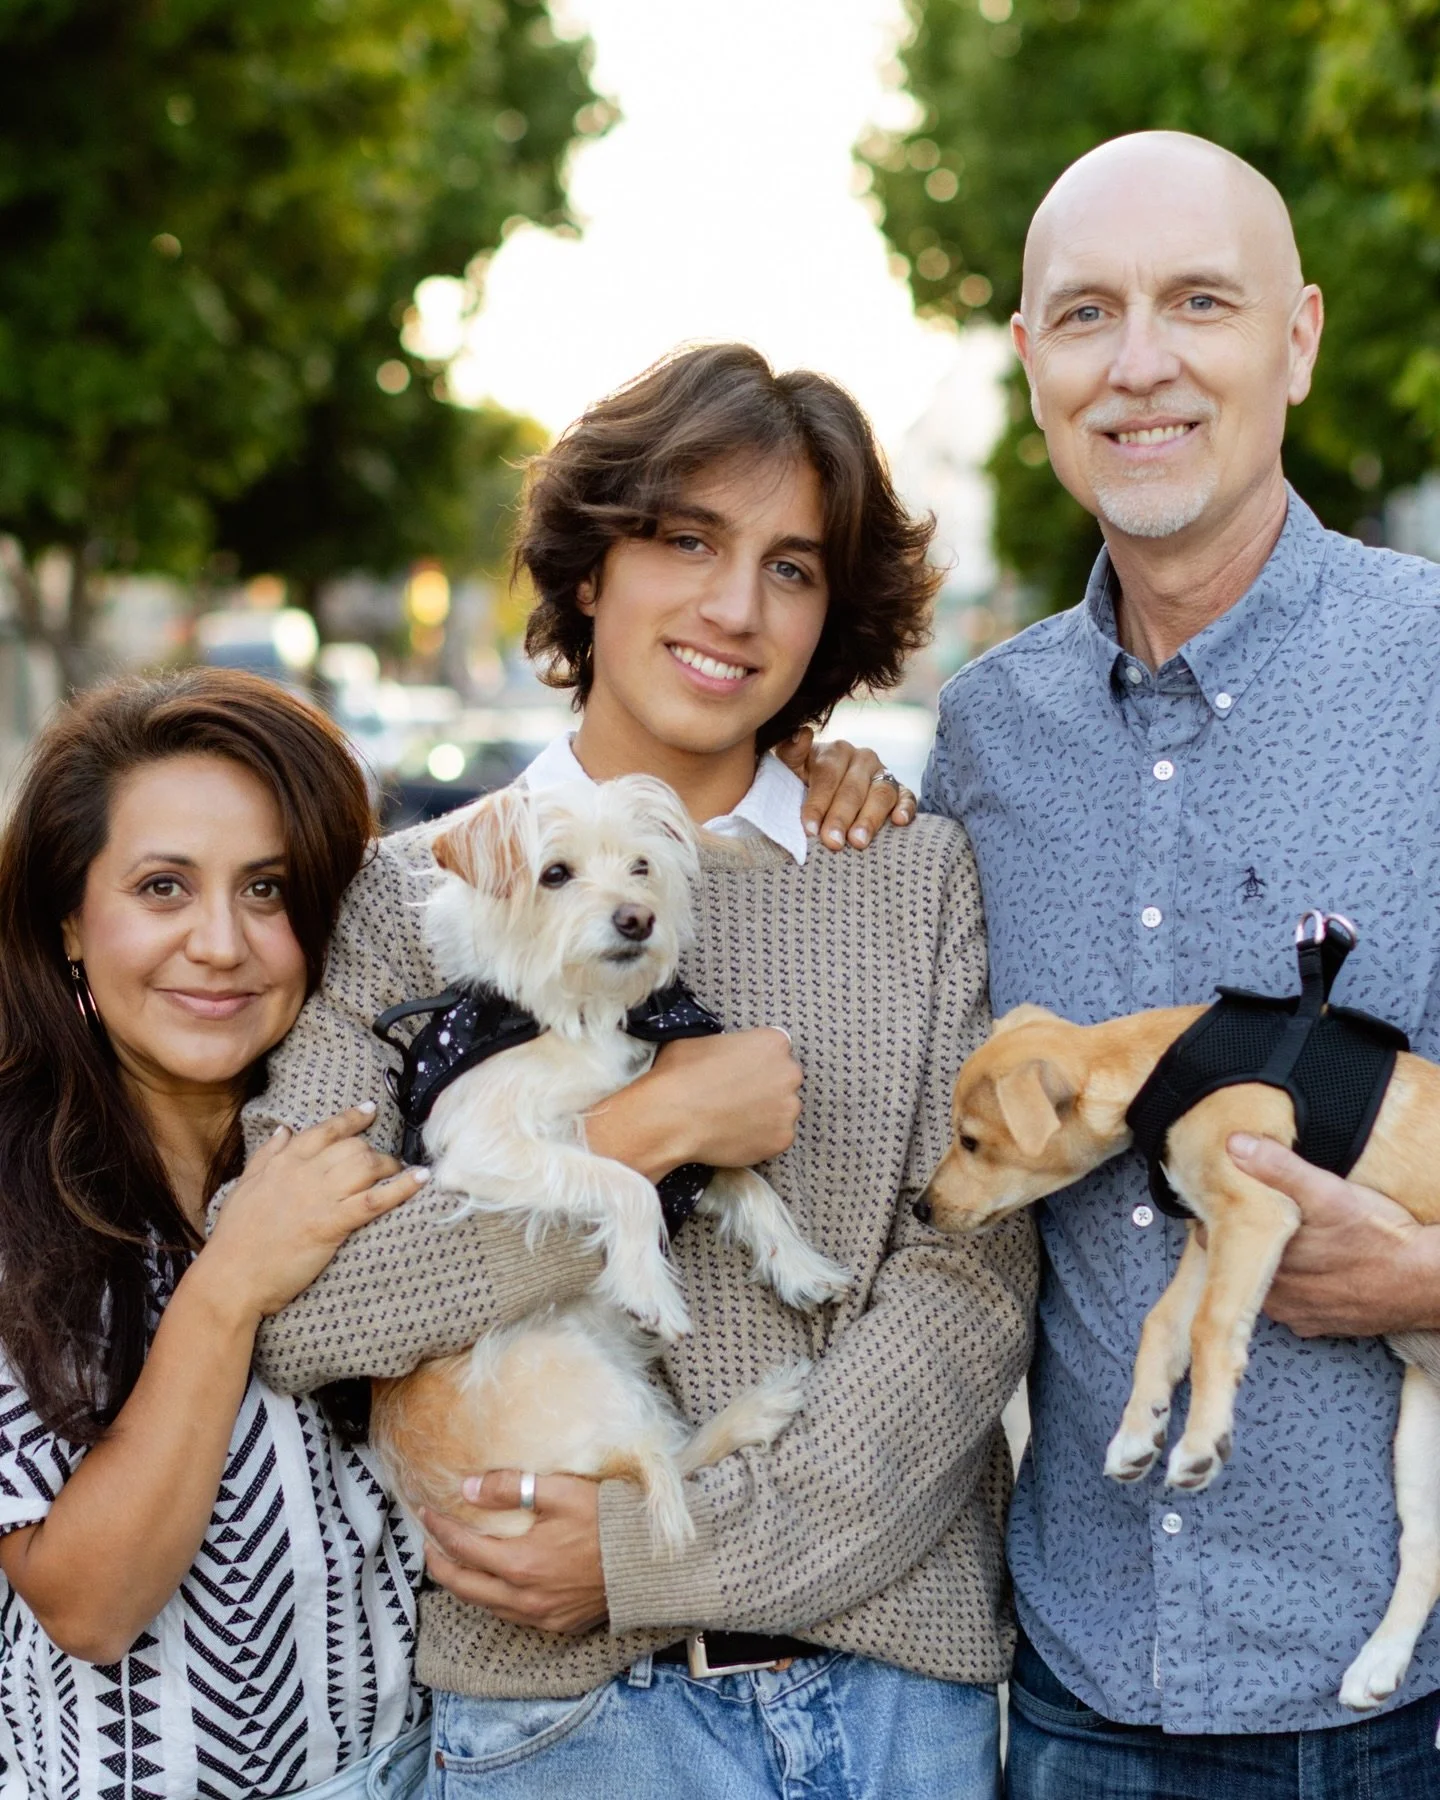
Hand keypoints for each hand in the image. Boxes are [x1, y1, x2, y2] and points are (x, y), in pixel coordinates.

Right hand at [199, 1105, 428, 1321]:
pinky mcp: (332, 1224)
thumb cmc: (235, 1238)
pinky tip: (421, 1178)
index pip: (325, 1130)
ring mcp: (320, 1197)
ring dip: (390, 1167)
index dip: (352, 1118)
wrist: (231, 1277)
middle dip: (374, 1151)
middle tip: (383, 1164)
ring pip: (366, 1165)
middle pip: (353, 1146)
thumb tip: (284, 1129)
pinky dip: (402, 1187)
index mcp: (284, 1162)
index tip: (370, 1110)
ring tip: (401, 1173)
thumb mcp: (244, 1186)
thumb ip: (266, 1156)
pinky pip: (375, 1199)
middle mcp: (304, 1173)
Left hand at [420, 1473, 606, 1634]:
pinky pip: (509, 1615)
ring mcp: (540, 1616)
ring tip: (452, 1561)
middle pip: (464, 1585)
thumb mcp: (561, 1492)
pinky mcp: (556, 1625)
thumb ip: (511, 1487)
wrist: (650, 1562)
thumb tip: (467, 1488)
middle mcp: (524, 1599)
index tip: (425, 1510)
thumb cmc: (608, 1521)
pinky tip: (492, 1582)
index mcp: (520, 1564)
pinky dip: (490, 1598)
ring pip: (484, 1605)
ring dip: (462, 1583)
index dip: (439, 1528)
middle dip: (439, 1563)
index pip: (463, 1547)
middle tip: (427, 1543)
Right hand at [587, 1029, 802, 1179]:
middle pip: (784, 1079)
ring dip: (765, 1114)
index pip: (774, 1049)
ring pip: (782, 1110)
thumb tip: (723, 1055)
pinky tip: (735, 1136)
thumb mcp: (700, 1041)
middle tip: (736, 1097)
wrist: (671, 1118)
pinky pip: (776, 1137)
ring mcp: (788, 1108)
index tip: (741, 1072)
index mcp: (772, 1042)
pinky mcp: (783, 1138)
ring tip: (733, 1119)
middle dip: (766, 1087)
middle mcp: (788, 1073)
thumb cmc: (679, 1076)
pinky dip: (760, 1139)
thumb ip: (727, 1046)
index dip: (756, 1061)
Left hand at [775, 728, 915, 850]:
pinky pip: (908, 797)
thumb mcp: (791, 766)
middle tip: (833, 842)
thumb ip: (791, 752)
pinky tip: (899, 821)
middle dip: (841, 817)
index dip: (818, 803)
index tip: (810, 829)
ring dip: (870, 819)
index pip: (827, 776)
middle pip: (853, 789)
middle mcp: (863, 759)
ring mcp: (884, 774)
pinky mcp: (901, 791)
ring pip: (881, 794)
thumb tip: (803, 735)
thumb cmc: (803, 781)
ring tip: (859, 841)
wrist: (828, 791)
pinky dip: (906, 808)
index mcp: (836, 751)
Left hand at [1229, 1133, 1439, 1335]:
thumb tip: (1235, 1144)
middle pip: (1238, 1264)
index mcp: (1267, 1265)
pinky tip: (1311, 1267)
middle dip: (1242, 1242)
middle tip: (1254, 1214)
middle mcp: (1276, 1298)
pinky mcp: (1321, 1325)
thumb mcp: (1329, 1193)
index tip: (1223, 1199)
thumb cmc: (1380, 1238)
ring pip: (1266, 1286)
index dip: (1217, 1217)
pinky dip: (1297, 1286)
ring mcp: (1299, 1315)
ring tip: (1284, 1238)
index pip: (1212, 1240)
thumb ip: (1279, 1169)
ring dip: (1270, 1264)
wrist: (1428, 1282)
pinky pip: (1294, 1305)